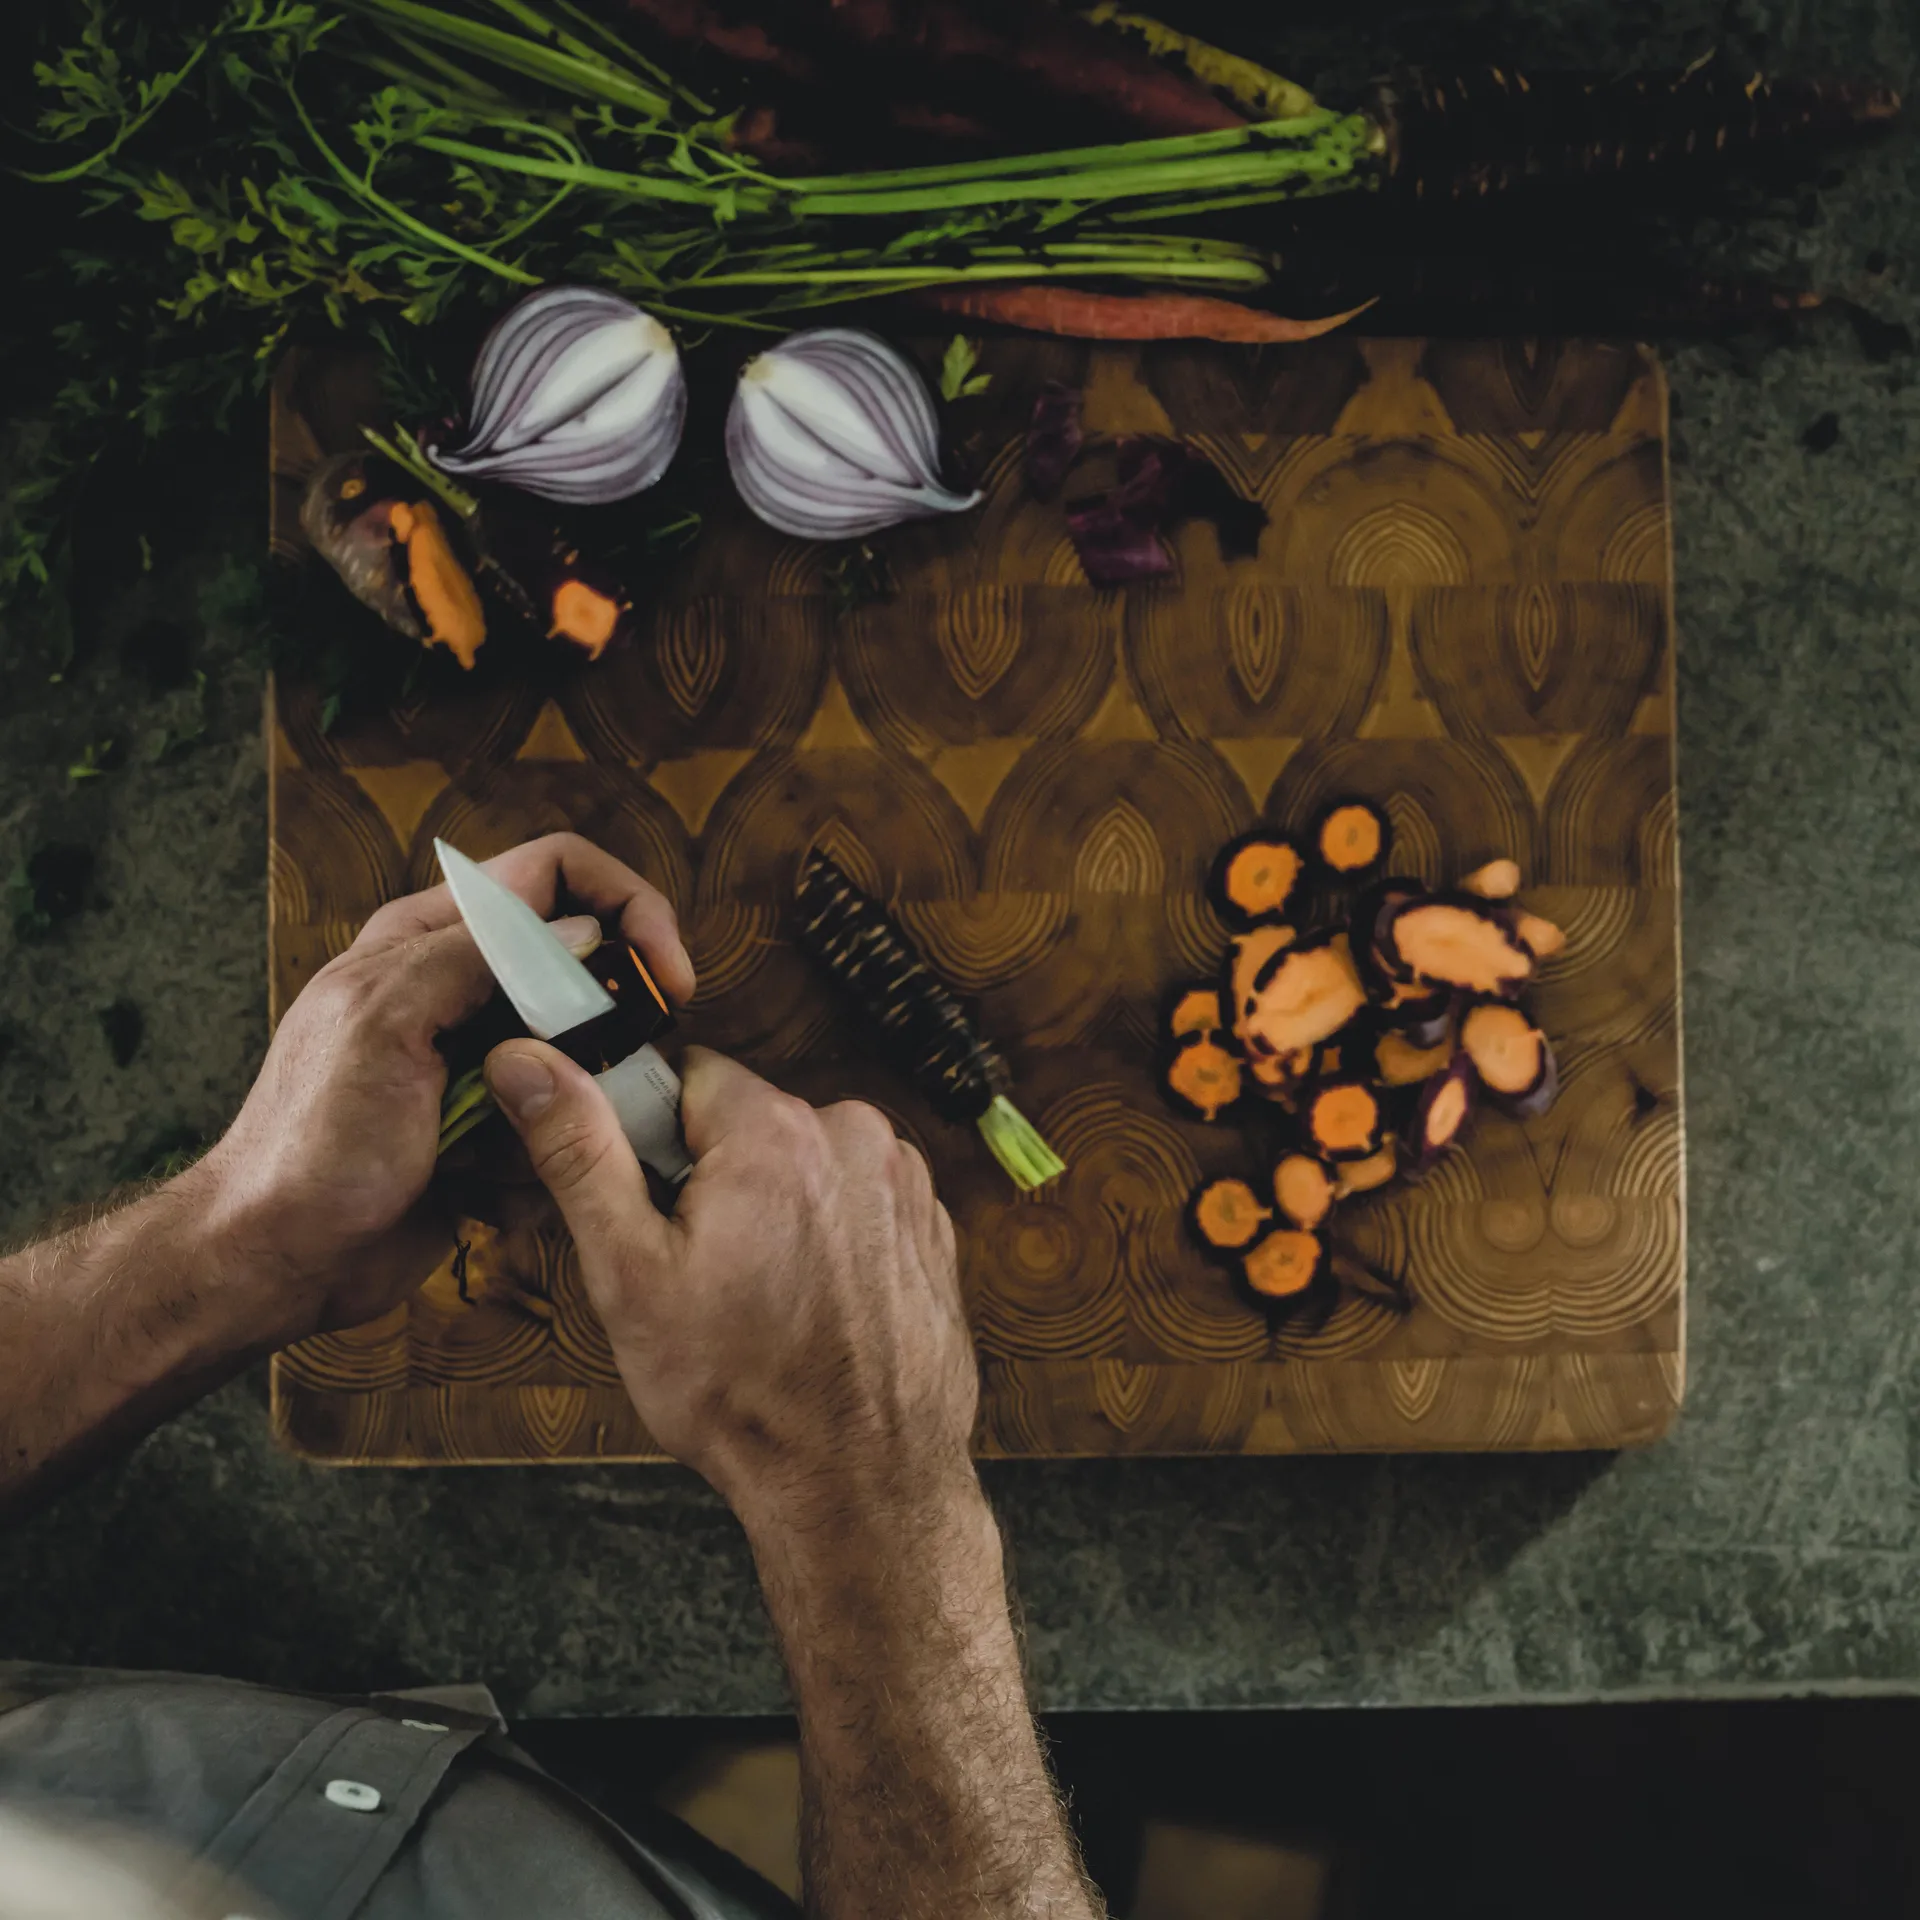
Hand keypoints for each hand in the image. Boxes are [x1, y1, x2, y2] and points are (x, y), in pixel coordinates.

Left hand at [198, 834, 693, 1337]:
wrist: (278, 1259)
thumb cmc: (311, 1141)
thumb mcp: (387, 1022)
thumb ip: (479, 957)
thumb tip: (584, 931)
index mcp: (428, 939)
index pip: (556, 874)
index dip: (626, 906)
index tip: (667, 973)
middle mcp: (461, 988)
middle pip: (583, 967)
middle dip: (609, 1025)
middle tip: (612, 1078)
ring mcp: (481, 1061)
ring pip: (582, 1056)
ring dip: (573, 1108)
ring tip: (513, 1152)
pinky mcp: (494, 1127)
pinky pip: (561, 1125)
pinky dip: (547, 1160)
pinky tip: (488, 1190)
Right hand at [483, 1042, 974, 1524]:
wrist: (861, 1481)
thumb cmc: (743, 1393)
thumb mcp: (630, 1273)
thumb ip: (579, 1151)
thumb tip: (526, 1064)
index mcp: (775, 1131)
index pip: (684, 1078)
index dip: (652, 1146)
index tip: (654, 1212)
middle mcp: (853, 1135)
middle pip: (747, 1123)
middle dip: (715, 1181)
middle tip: (702, 1274)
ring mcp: (903, 1181)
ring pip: (803, 1162)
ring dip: (776, 1210)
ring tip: (762, 1301)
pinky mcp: (930, 1223)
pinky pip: (854, 1201)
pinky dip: (829, 1237)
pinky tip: (812, 1305)